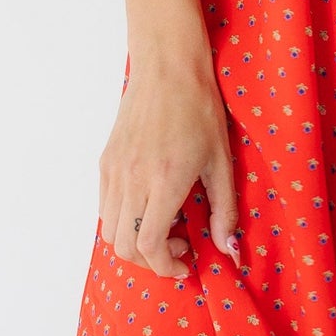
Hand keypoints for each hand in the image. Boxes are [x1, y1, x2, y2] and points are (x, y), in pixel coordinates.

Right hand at [98, 38, 241, 283]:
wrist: (167, 68)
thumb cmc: (200, 109)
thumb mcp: (222, 161)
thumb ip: (225, 210)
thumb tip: (230, 250)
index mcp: (163, 182)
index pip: (149, 246)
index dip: (166, 267)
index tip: (187, 265)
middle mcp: (131, 180)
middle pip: (125, 246)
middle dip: (151, 260)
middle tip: (179, 249)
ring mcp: (113, 171)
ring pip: (110, 230)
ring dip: (135, 242)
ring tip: (166, 227)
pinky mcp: (105, 162)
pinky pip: (105, 208)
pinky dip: (124, 221)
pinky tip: (150, 206)